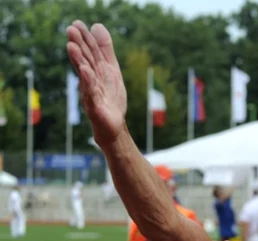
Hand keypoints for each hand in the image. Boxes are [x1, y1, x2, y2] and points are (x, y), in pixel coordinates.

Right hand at [66, 21, 126, 146]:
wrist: (113, 127)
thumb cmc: (110, 99)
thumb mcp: (111, 71)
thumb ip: (105, 51)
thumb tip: (97, 26)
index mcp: (95, 73)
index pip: (89, 54)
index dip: (84, 40)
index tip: (77, 23)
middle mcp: (90, 82)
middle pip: (84, 62)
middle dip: (78, 46)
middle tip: (70, 30)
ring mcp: (91, 95)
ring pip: (85, 76)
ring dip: (78, 62)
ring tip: (72, 47)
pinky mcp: (95, 108)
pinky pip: (92, 94)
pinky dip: (89, 83)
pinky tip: (86, 72)